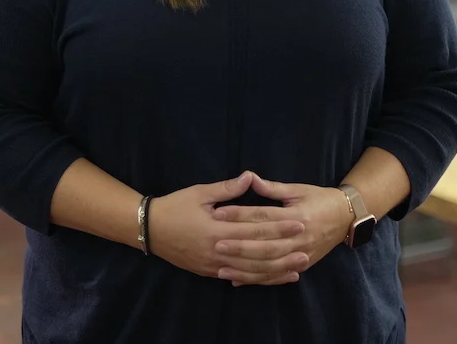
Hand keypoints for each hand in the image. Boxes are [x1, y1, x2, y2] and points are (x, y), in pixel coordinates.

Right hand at [148, 171, 307, 284]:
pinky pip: (238, 277)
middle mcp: (218, 251)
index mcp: (217, 229)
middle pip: (257, 254)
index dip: (279, 227)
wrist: (150, 230)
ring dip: (276, 270)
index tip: (299, 222)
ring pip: (251, 271)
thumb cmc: (175, 207)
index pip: (255, 230)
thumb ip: (226, 188)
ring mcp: (214, 265)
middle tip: (306, 247)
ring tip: (297, 267)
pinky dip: (258, 279)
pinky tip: (273, 277)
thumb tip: (250, 176)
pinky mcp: (210, 273)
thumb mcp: (199, 193)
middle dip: (283, 251)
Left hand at [211, 174, 353, 286]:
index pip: (263, 216)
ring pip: (270, 265)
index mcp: (297, 215)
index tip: (218, 214)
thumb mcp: (297, 189)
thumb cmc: (319, 198)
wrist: (346, 217)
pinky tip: (238, 281)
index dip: (240, 215)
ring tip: (221, 268)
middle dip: (240, 246)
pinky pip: (276, 275)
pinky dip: (257, 280)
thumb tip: (249, 177)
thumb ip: (272, 187)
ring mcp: (301, 254)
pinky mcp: (302, 265)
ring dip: (245, 269)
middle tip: (216, 245)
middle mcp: (299, 237)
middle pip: (265, 244)